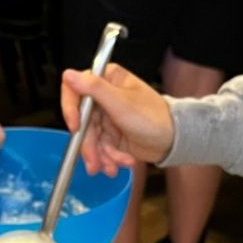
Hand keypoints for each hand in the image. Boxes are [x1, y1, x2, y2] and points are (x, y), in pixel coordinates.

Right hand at [61, 62, 174, 176]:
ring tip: (113, 167)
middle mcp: (104, 97)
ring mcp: (107, 117)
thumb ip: (94, 89)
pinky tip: (122, 163)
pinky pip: (101, 147)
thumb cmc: (154, 117)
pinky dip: (109, 158)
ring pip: (90, 138)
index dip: (70, 108)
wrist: (174, 141)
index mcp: (106, 80)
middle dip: (89, 144)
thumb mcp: (122, 103)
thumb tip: (68, 74)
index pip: (75, 89)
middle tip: (94, 162)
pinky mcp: (111, 134)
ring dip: (101, 155)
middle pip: (82, 121)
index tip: (76, 126)